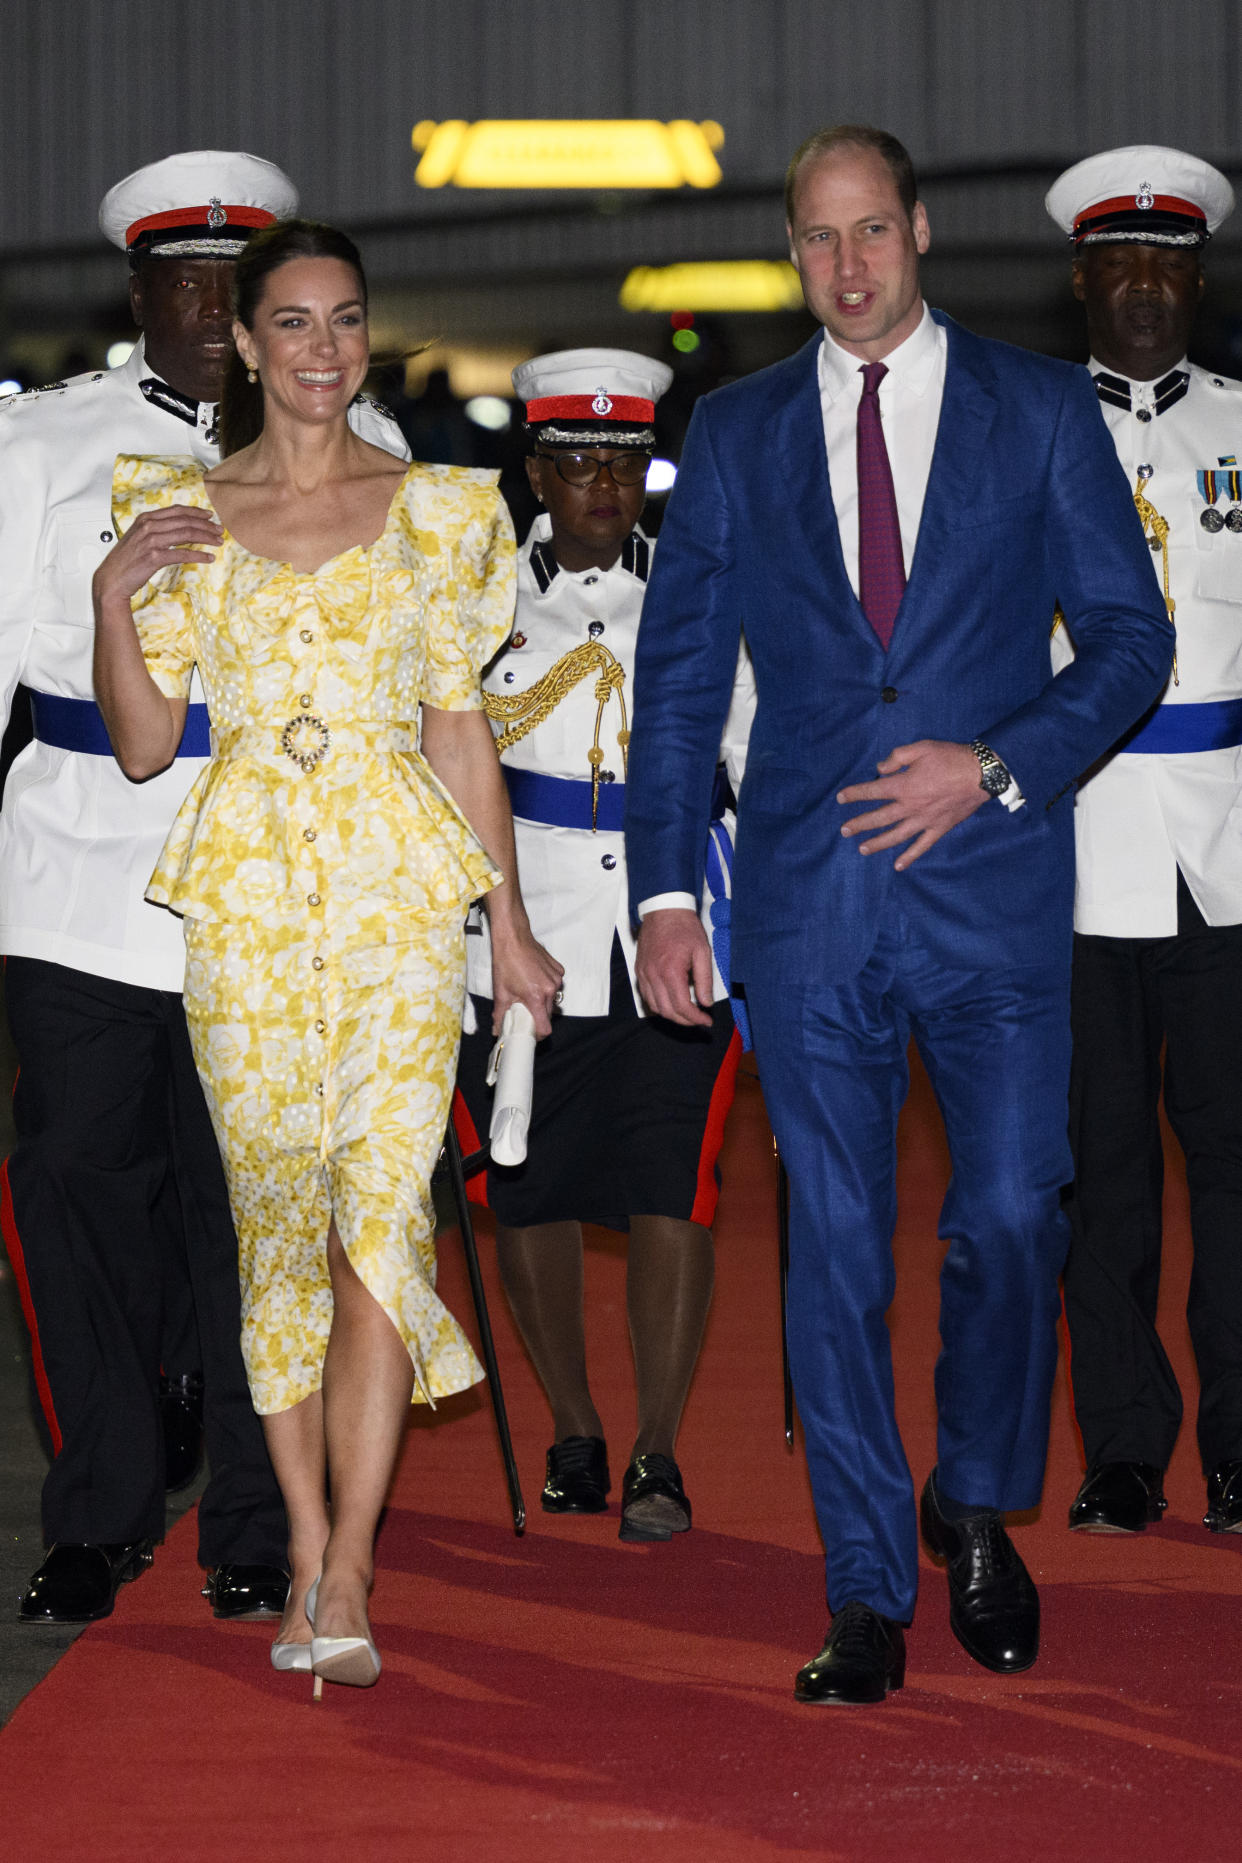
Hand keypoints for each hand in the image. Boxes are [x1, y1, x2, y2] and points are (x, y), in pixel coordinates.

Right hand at [92, 505, 221, 607]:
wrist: (112, 579)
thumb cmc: (126, 561)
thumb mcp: (139, 538)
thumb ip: (156, 529)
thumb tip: (178, 527)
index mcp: (145, 519)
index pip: (177, 510)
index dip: (196, 512)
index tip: (210, 515)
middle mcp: (148, 526)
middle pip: (185, 521)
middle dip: (206, 524)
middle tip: (220, 529)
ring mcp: (151, 541)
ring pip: (187, 534)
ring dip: (206, 537)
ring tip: (219, 541)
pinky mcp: (154, 557)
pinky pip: (183, 554)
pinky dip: (199, 555)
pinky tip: (209, 557)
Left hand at [489, 921, 563, 1037]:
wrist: (513, 938)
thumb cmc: (506, 962)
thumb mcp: (500, 992)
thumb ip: (500, 1015)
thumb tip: (497, 1030)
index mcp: (537, 997)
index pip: (545, 1027)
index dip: (537, 1034)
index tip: (530, 1032)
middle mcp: (551, 989)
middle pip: (549, 1014)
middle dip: (538, 1016)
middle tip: (524, 1011)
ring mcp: (557, 978)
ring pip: (553, 1000)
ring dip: (543, 1001)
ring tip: (528, 993)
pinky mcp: (559, 970)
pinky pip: (556, 986)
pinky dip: (547, 988)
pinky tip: (535, 980)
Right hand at [635, 907, 713, 1027]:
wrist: (664, 910)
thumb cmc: (684, 928)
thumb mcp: (702, 951)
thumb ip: (705, 980)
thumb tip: (706, 1002)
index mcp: (671, 971)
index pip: (682, 1006)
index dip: (695, 1018)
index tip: (706, 1020)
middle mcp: (654, 975)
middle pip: (667, 1011)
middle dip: (685, 1021)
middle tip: (698, 1020)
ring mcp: (644, 974)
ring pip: (655, 1007)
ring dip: (671, 1015)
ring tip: (686, 1014)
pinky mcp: (639, 971)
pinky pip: (646, 996)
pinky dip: (659, 1005)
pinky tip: (671, 1003)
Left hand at [837, 739, 986, 868]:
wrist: (981, 774)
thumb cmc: (950, 758)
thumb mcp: (921, 748)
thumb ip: (897, 756)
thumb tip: (880, 768)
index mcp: (903, 786)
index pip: (872, 791)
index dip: (854, 794)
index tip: (840, 798)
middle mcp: (910, 807)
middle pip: (879, 818)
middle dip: (859, 824)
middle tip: (844, 830)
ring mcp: (924, 821)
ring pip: (895, 836)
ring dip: (877, 844)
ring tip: (862, 849)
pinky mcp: (939, 829)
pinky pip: (921, 846)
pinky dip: (909, 857)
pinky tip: (898, 866)